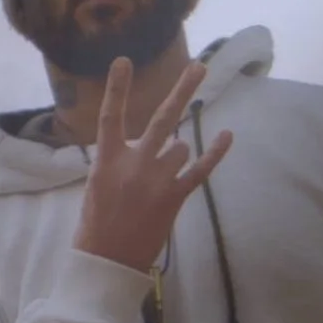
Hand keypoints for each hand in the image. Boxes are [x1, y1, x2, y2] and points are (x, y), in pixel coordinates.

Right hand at [73, 55, 231, 274]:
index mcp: (107, 160)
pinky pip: (200, 169)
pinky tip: (227, 135)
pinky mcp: (175, 196)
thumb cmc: (94, 226)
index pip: (110, 116)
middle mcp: (134, 163)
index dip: (117, 88)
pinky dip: (215, 152)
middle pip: (162, 118)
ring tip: (160, 175)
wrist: (107, 261)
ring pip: (180, 147)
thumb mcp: (96, 187)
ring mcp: (157, 179)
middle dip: (182, 90)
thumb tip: (136, 148)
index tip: (123, 61)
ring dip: (176, 153)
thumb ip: (116, 163)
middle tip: (198, 68)